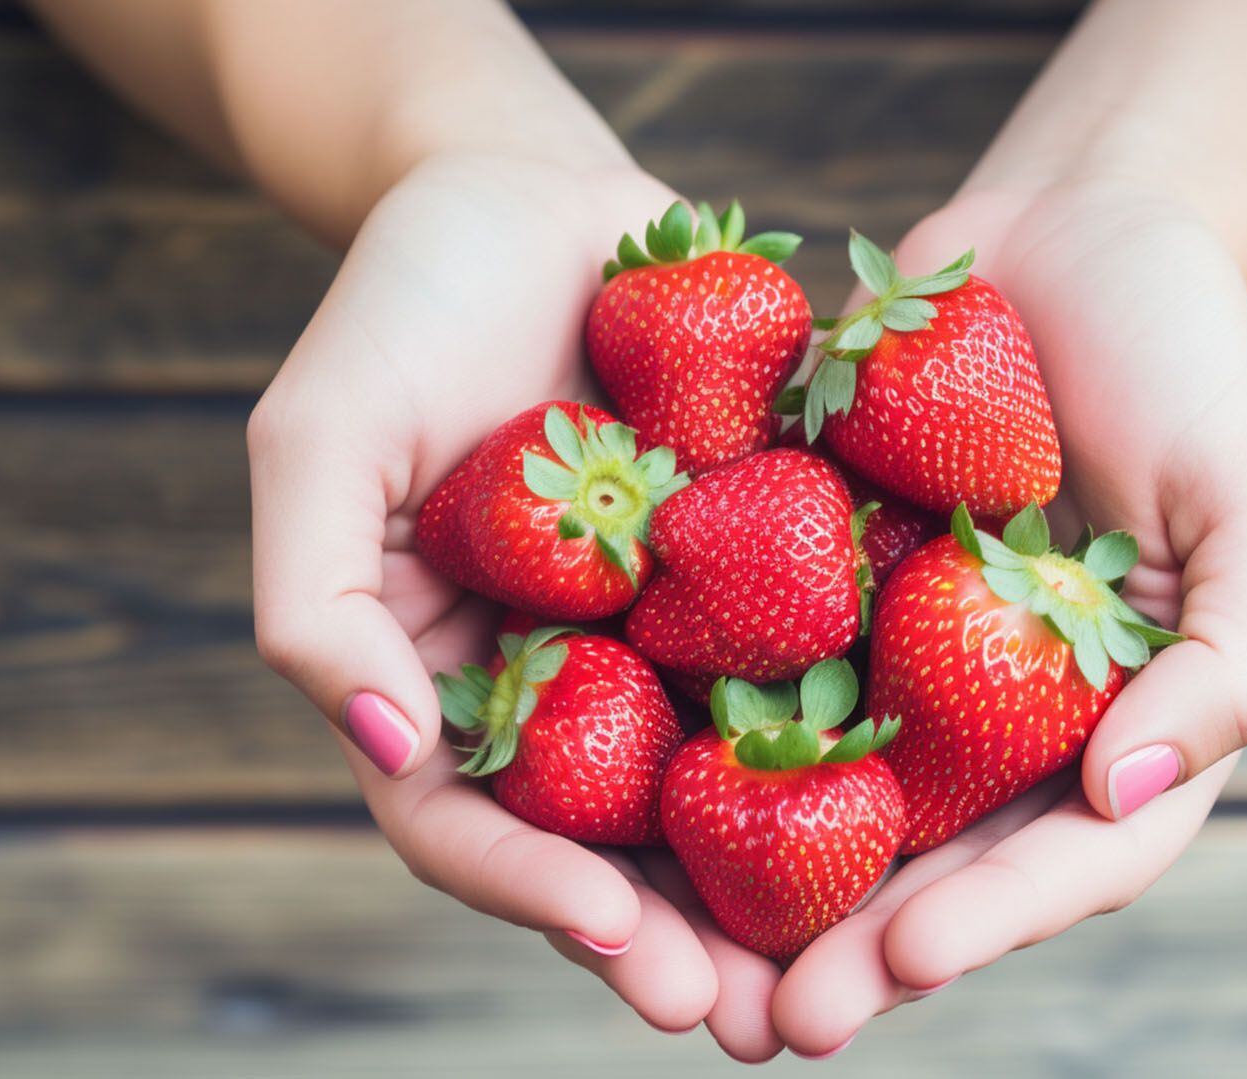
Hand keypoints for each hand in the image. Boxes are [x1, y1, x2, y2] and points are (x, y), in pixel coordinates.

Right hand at [246, 157, 791, 1058]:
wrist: (532, 192)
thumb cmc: (405, 304)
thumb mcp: (321, 438)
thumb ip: (319, 601)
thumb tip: (385, 749)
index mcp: (444, 678)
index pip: (473, 824)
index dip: (537, 893)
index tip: (622, 938)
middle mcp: (560, 681)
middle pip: (612, 844)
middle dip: (681, 940)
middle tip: (755, 1019)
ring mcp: (659, 638)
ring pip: (723, 787)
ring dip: (783, 888)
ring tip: (856, 964)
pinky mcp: (753, 575)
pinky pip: (806, 665)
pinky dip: (858, 738)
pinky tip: (926, 796)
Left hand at [768, 181, 1246, 1055]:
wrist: (1073, 220)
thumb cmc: (1193, 354)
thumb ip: (1233, 660)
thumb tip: (1128, 796)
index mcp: (1120, 719)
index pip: (1066, 855)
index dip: (992, 919)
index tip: (904, 962)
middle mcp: (1007, 712)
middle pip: (935, 858)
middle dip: (859, 949)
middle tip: (778, 1024)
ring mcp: (908, 654)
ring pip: (834, 796)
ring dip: (770, 889)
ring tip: (696, 969)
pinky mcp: (822, 585)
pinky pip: (764, 673)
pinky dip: (709, 740)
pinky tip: (634, 797)